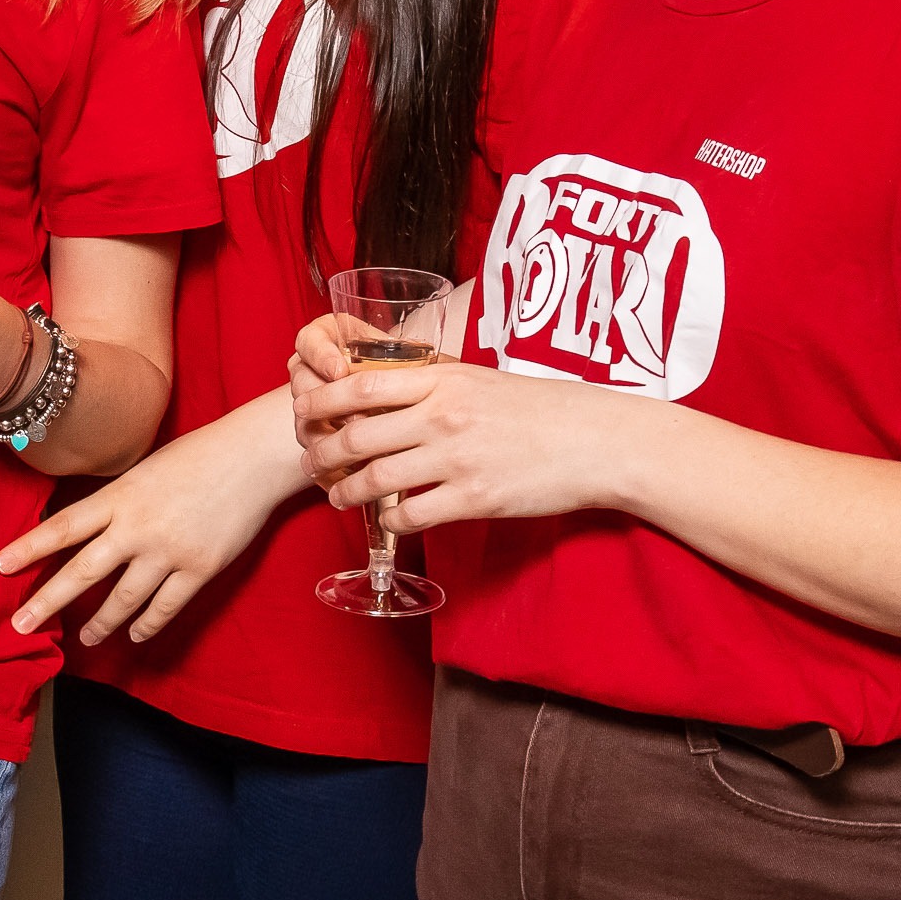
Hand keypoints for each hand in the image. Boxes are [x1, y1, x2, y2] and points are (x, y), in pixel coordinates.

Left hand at [0, 399, 308, 645]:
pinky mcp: (199, 569)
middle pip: (83, 571)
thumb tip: (86, 526)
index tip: (0, 566)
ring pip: (123, 598)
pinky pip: (164, 607)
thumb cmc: (196, 456)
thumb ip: (116, 500)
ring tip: (83, 639)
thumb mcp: (143, 469)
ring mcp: (168, 550)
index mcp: (120, 496)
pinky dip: (146, 625)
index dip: (29, 548)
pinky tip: (133, 635)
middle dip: (48, 601)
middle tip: (21, 626)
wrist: (251, 458)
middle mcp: (137, 526)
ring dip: (100, 623)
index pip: (64, 527)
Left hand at [288, 347, 636, 534]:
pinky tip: (389, 519)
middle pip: (356, 434)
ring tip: (337, 496)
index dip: (321, 400)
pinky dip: (391, 520)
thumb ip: (433, 385)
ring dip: (346, 491)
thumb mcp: (481, 380)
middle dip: (322, 452)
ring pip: (375, 478)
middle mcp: (444, 416)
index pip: (360, 385)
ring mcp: (458, 458)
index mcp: (443, 379)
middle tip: (311, 462)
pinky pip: (413, 514)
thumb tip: (385, 391)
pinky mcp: (475, 499)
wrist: (596, 441)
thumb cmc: (541, 409)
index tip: (304, 411)